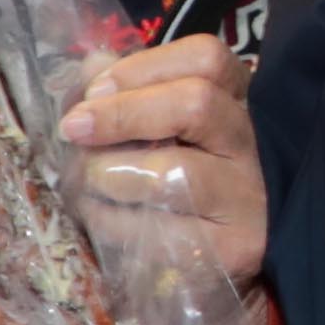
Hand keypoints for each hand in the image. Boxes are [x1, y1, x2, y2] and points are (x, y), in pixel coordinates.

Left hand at [59, 42, 266, 281]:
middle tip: (73, 129)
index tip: (96, 89)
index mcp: (238, 102)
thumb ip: (132, 94)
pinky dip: (111, 221)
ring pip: (171, 173)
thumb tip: (93, 66)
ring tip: (87, 182)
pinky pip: (157, 229)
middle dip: (119, 113)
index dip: (143, 67)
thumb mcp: (164, 132)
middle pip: (195, 104)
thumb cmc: (182, 186)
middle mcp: (252, 144)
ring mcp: (247, 198)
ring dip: (108, 174)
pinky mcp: (233, 249)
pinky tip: (101, 217)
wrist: (225, 265)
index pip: (206, 59)